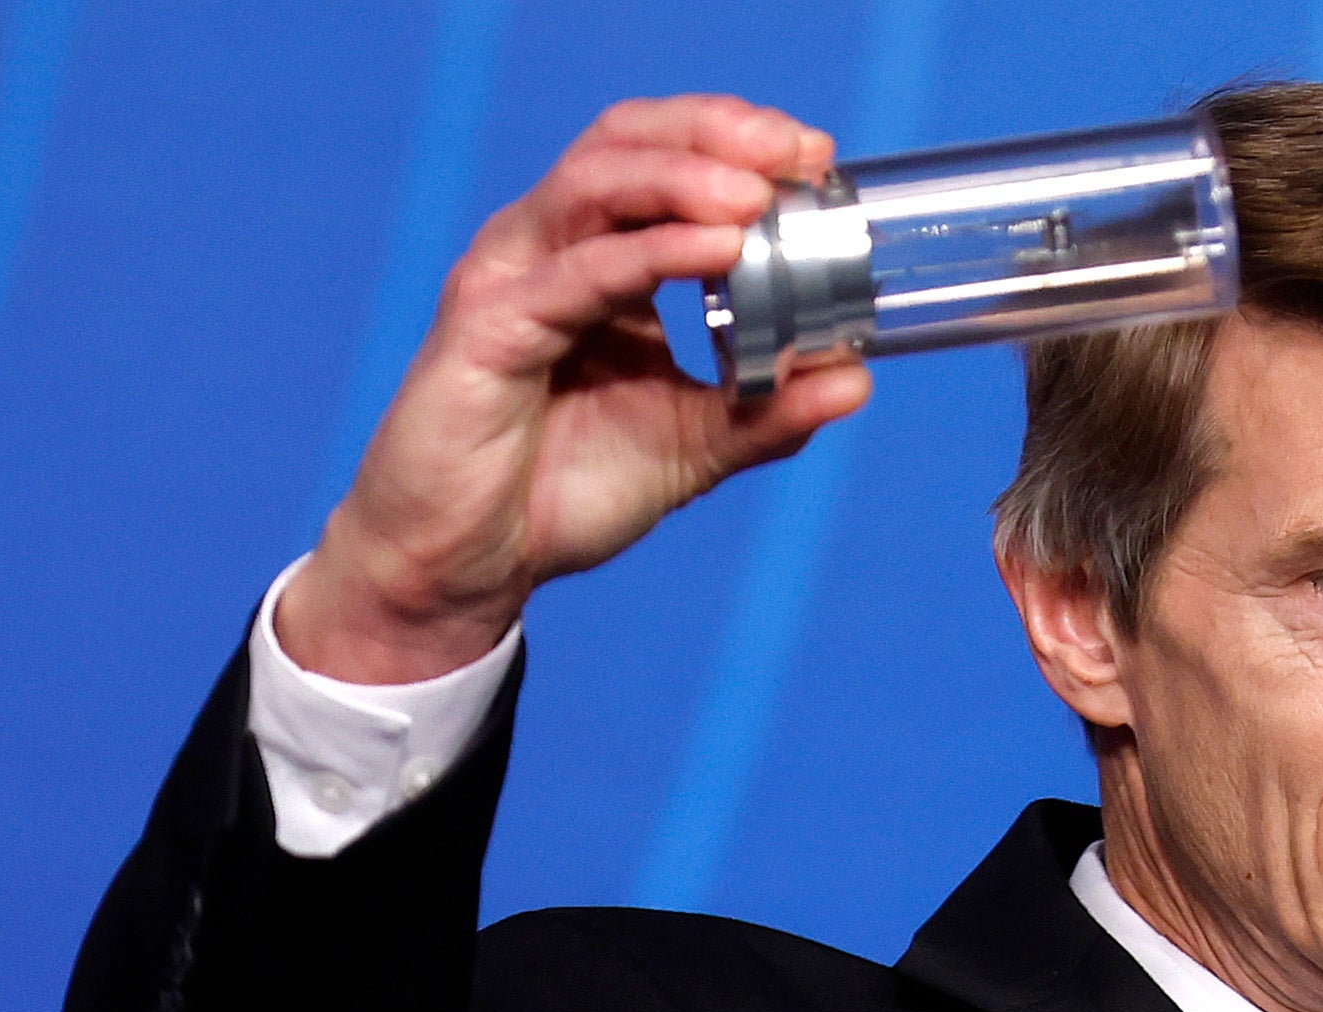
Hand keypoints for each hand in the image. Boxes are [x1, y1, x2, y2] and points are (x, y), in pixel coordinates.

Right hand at [282, 95, 874, 683]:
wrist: (467, 567)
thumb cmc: (556, 492)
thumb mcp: (689, 448)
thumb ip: (767, 411)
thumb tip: (855, 377)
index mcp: (594, 260)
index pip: (661, 161)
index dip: (735, 142)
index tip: (814, 156)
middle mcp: (548, 250)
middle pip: (624, 143)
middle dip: (713, 133)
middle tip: (795, 152)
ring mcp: (512, 279)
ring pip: (595, 184)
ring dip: (683, 179)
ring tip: (755, 195)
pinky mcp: (487, 329)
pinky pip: (575, 275)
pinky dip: (647, 254)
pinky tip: (714, 251)